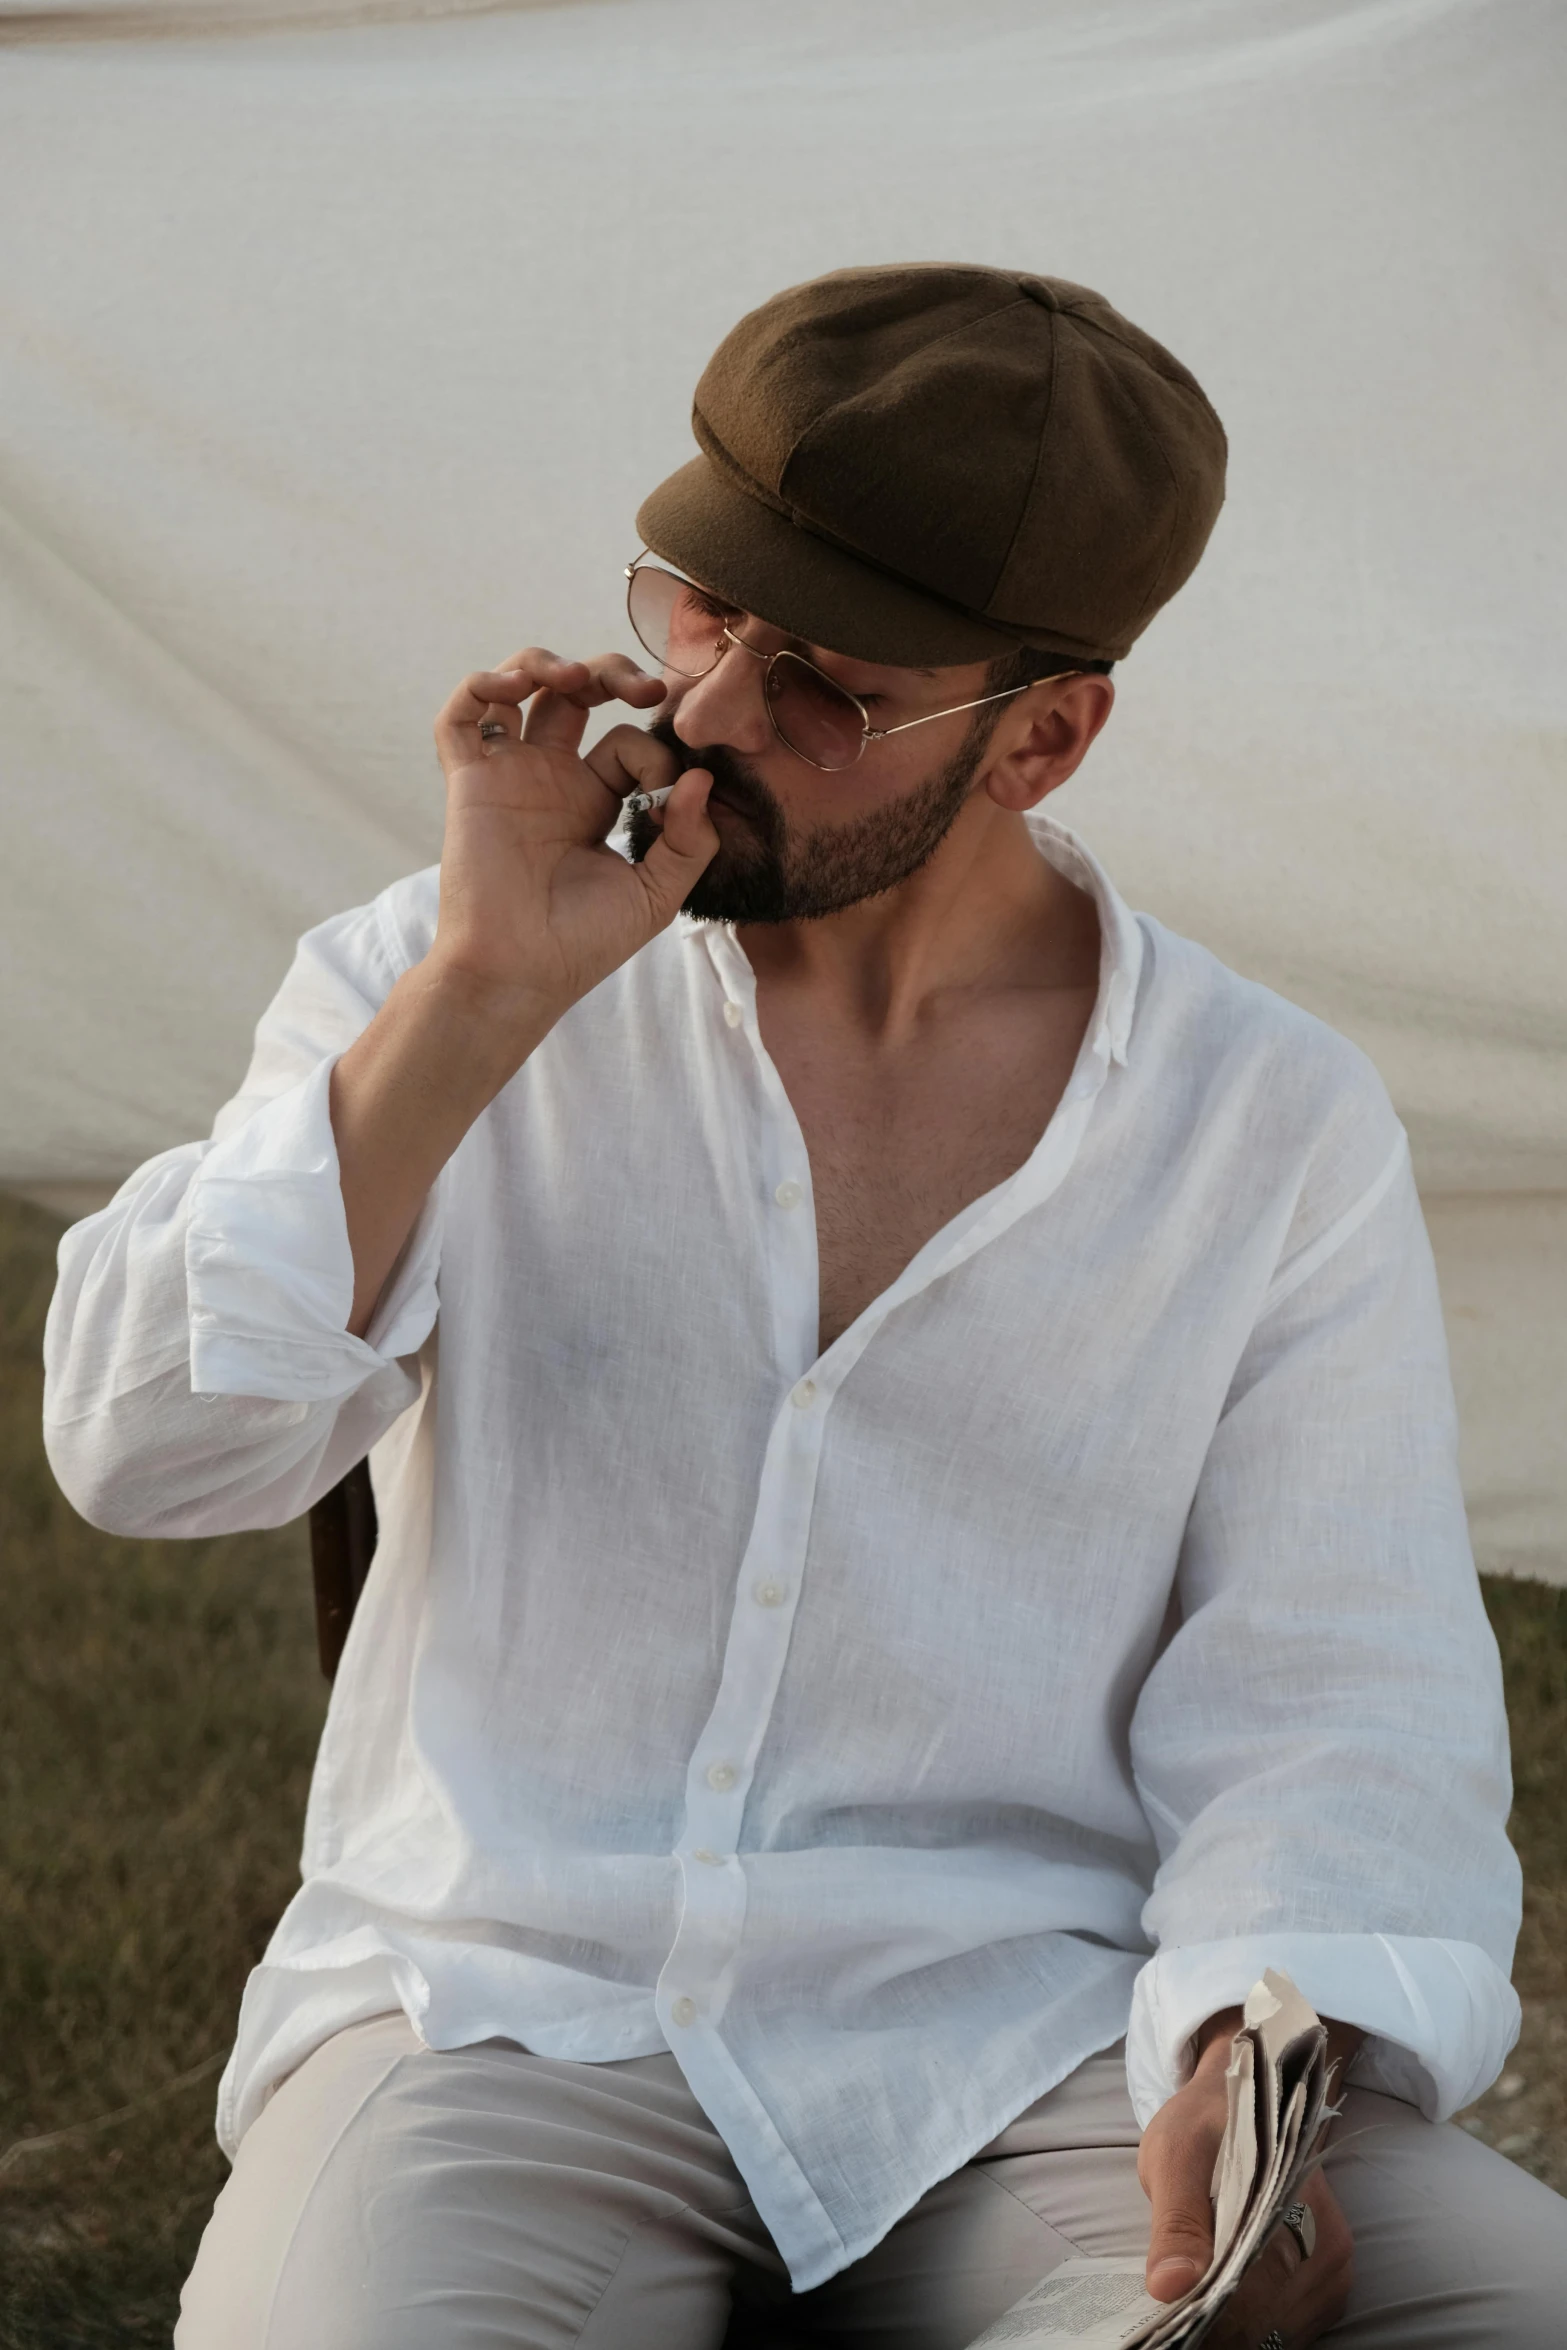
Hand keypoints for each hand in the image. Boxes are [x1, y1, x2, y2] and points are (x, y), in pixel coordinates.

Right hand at [430, 647, 717, 1026]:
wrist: (521, 973)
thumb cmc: (583, 945)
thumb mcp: (657, 894)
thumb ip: (689, 839)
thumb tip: (700, 777)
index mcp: (595, 802)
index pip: (629, 744)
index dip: (654, 756)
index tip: (663, 799)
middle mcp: (551, 780)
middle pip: (576, 694)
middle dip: (612, 673)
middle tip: (647, 689)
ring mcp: (508, 776)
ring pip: (518, 687)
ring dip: (546, 661)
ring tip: (575, 675)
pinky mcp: (470, 781)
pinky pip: (460, 716)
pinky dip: (481, 684)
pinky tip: (515, 686)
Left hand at [1138, 2016, 1353, 2347]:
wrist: (1248, 2095)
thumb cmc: (1205, 2122)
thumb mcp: (1175, 2155)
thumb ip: (1176, 2222)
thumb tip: (1168, 2287)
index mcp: (1291, 2204)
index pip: (1251, 2294)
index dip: (1207, 2317)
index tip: (1173, 2320)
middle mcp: (1327, 2240)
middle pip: (1270, 2318)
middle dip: (1221, 2327)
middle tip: (1179, 2321)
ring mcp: (1335, 2262)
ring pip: (1285, 2327)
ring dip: (1241, 2330)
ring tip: (1200, 2317)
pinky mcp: (1332, 2275)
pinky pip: (1298, 2323)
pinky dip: (1262, 2325)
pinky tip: (1229, 2314)